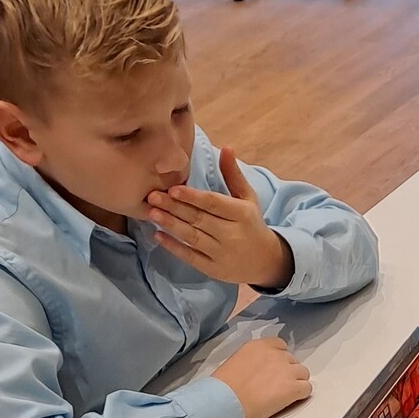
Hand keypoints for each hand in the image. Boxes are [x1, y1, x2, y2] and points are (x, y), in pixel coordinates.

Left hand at [148, 146, 291, 287]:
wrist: (266, 261)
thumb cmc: (252, 224)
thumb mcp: (248, 199)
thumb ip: (233, 175)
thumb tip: (226, 147)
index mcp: (241, 215)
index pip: (213, 204)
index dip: (192, 196)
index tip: (173, 188)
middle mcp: (232, 235)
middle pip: (199, 219)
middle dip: (174, 207)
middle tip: (152, 196)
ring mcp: (222, 254)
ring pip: (192, 237)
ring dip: (171, 225)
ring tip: (152, 212)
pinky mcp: (214, 269)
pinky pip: (191, 257)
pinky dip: (174, 247)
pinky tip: (158, 236)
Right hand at [212, 336, 311, 417]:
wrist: (225, 402)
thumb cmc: (224, 387)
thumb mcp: (236, 361)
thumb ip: (253, 360)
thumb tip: (259, 369)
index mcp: (259, 345)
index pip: (280, 345)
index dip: (279, 358)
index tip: (274, 369)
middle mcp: (276, 354)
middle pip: (292, 360)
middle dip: (287, 371)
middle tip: (276, 385)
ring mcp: (287, 370)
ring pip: (303, 373)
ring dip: (296, 382)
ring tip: (284, 394)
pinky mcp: (293, 388)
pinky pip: (307, 388)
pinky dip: (301, 394)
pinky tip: (289, 401)